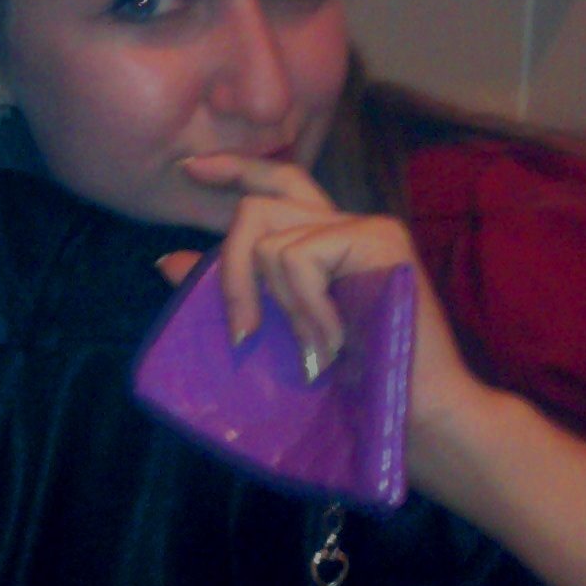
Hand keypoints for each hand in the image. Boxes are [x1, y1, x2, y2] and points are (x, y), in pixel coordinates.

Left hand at [177, 153, 485, 479]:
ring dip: (279, 306)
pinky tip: (332, 342)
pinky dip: (304, 307)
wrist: (419, 419)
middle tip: (241, 333)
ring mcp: (366, 227)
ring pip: (271, 242)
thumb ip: (233, 290)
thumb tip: (167, 260)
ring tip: (315, 348)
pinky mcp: (379, 239)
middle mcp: (347, 223)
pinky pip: (299, 260)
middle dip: (232, 268)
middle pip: (259, 205)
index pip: (279, 179)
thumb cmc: (353, 386)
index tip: (191, 167)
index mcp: (327, 239)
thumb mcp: (275, 331)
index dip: (234, 166)